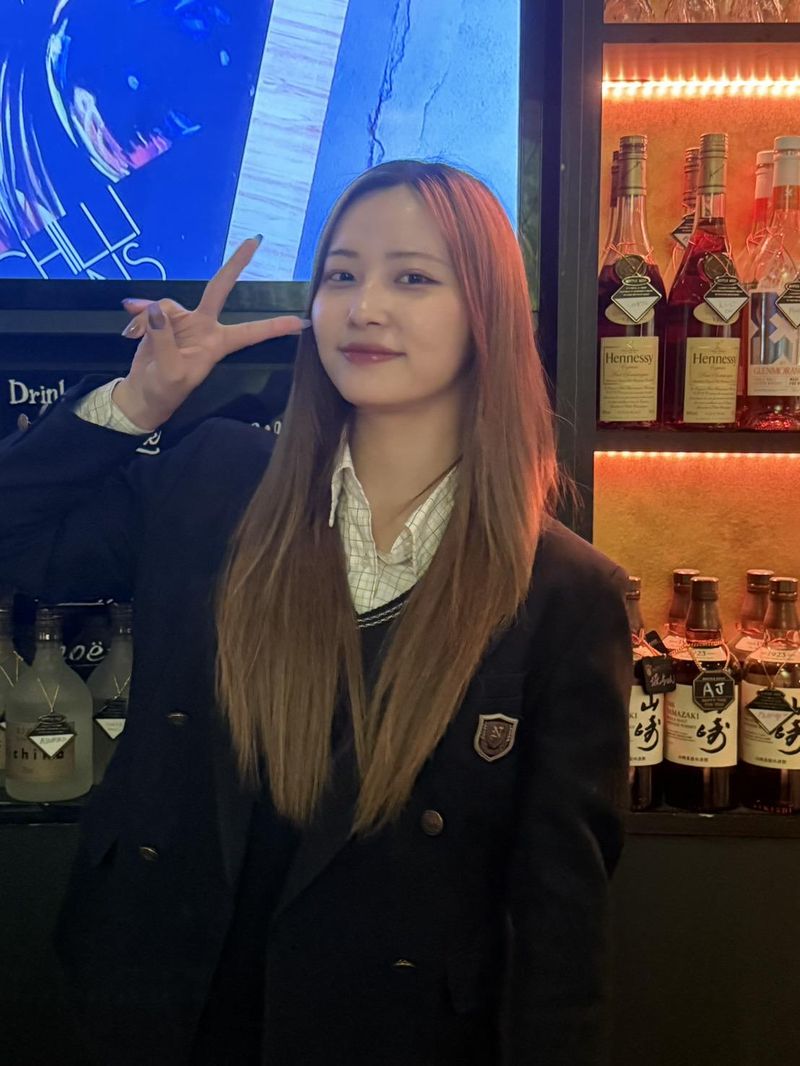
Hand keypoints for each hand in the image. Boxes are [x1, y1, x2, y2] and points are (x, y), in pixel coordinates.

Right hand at [114, 236, 308, 430]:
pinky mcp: (162, 320)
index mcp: (217, 344)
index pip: (250, 333)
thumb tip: (158, 308)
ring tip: (136, 337)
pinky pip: (150, 308)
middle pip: (220, 289)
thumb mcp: (169, 371)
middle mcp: (204, 328)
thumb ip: (164, 339)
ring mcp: (184, 322)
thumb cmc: (164, 390)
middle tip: (254, 242)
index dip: (274, 327)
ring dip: (149, 318)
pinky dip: (138, 316)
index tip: (299, 321)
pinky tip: (129, 326)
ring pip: (167, 305)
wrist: (142, 395)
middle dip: (235, 265)